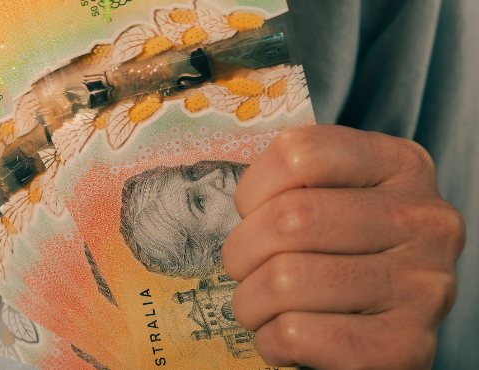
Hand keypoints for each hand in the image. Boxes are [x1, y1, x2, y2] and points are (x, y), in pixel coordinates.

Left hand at [224, 125, 464, 368]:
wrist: (381, 337)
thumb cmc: (340, 257)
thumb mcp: (333, 200)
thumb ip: (295, 181)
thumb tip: (226, 183)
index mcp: (402, 166)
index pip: (299, 154)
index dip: (252, 189)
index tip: (250, 213)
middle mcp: (426, 220)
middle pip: (290, 219)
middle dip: (242, 251)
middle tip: (243, 269)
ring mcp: (424, 285)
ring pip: (287, 281)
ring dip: (250, 301)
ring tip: (259, 307)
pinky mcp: (406, 345)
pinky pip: (297, 334)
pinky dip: (269, 340)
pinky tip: (282, 337)